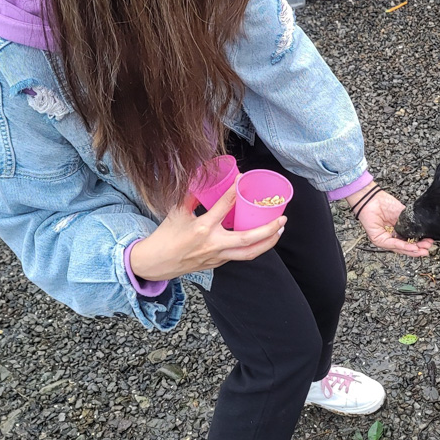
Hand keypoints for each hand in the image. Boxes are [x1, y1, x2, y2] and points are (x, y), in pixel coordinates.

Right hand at [129, 182, 284, 280]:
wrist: (156, 263)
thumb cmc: (166, 235)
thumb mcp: (177, 211)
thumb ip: (192, 194)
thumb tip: (201, 176)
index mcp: (202, 228)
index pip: (224, 206)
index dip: (234, 191)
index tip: (243, 179)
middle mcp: (213, 244)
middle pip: (248, 239)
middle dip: (269, 230)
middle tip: (283, 219)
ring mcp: (217, 256)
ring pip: (249, 253)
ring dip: (268, 243)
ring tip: (280, 231)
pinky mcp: (218, 263)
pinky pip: (240, 255)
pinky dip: (253, 247)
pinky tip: (262, 238)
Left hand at [348, 186, 432, 257]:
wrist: (373, 198)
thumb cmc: (385, 204)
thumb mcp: (403, 215)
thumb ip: (411, 225)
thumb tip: (423, 233)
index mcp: (396, 232)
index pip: (408, 241)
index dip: (418, 243)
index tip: (429, 242)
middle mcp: (390, 237)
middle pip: (404, 247)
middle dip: (417, 250)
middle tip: (427, 249)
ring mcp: (384, 239)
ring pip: (399, 249)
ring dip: (412, 250)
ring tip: (422, 250)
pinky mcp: (378, 239)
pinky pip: (392, 244)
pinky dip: (403, 246)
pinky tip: (412, 247)